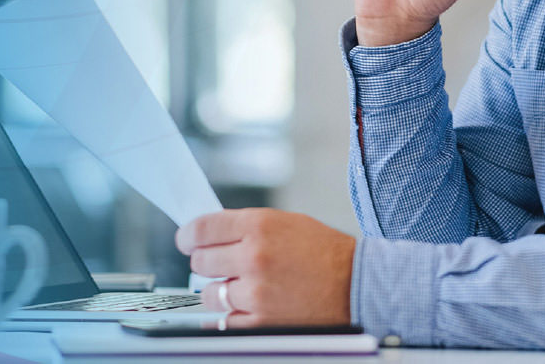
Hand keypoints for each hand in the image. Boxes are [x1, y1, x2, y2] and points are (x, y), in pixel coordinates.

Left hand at [175, 208, 356, 327]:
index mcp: (259, 226)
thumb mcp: (288, 223)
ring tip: (242, 287)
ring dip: (219, 291)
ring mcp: (255, 292)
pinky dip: (232, 315)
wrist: (358, 287)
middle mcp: (254, 256)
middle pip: (200, 261)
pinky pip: (225, 320)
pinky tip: (246, 306)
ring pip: (210, 293)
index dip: (187, 235)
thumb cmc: (326, 255)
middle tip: (220, 265)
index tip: (186, 240)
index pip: (202, 229)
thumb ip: (247, 227)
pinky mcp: (260, 321)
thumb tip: (209, 235)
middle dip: (207, 262)